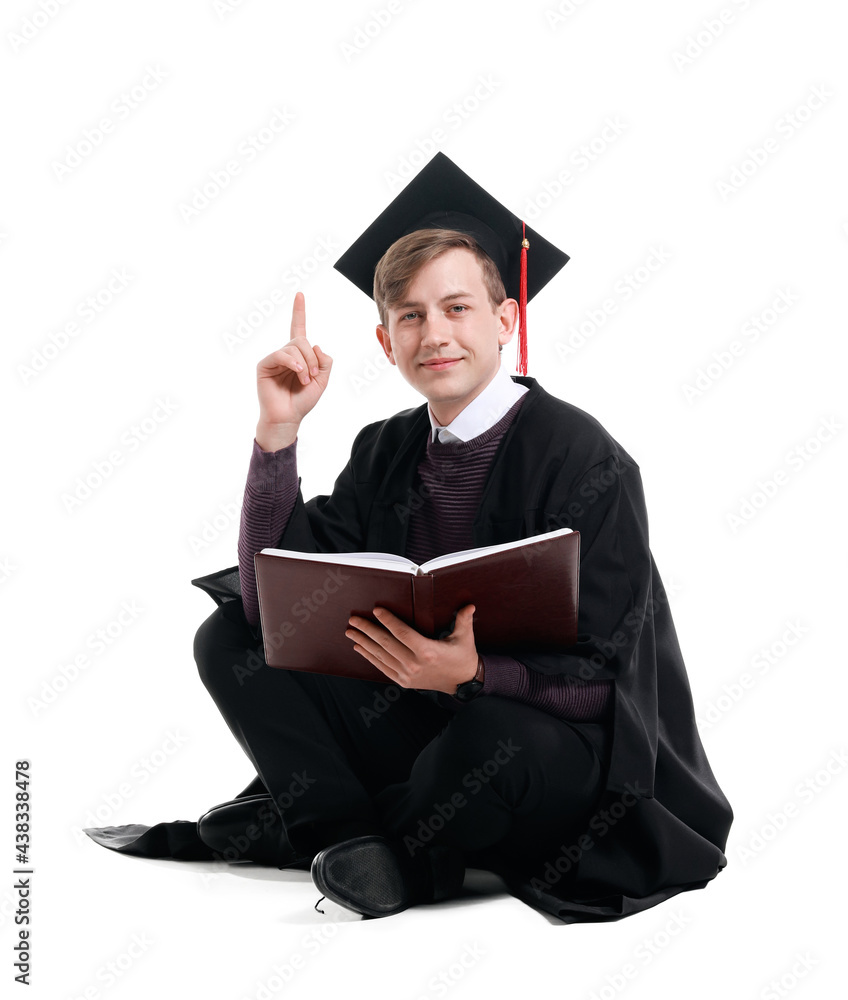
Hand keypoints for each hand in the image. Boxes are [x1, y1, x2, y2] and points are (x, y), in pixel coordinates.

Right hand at [255, 293, 332, 445]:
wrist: (288, 417)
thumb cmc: (302, 401)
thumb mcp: (322, 381)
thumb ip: (325, 362)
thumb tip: (315, 346)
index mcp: (299, 355)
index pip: (298, 329)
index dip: (299, 312)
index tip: (299, 294)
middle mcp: (286, 354)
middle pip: (302, 340)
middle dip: (312, 358)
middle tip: (311, 376)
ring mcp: (274, 358)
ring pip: (294, 346)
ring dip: (305, 364)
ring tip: (304, 379)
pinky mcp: (264, 364)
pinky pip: (282, 354)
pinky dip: (293, 363)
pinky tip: (298, 373)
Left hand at [345, 605, 478, 694]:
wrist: (463, 684)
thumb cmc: (463, 657)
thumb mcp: (465, 638)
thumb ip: (463, 620)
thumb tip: (469, 605)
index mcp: (428, 652)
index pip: (403, 633)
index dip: (388, 621)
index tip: (376, 610)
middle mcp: (415, 664)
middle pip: (386, 644)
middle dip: (368, 630)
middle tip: (354, 619)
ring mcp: (407, 674)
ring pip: (381, 656)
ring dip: (364, 642)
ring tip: (351, 632)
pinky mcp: (404, 681)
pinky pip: (383, 667)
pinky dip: (370, 657)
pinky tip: (359, 648)